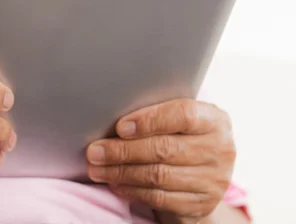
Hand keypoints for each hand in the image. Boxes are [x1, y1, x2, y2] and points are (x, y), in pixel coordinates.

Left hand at [86, 99, 235, 223]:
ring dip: (120, 172)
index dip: (149, 120)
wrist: (203, 177)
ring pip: (158, 175)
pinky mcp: (201, 204)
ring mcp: (213, 180)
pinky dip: (131, 190)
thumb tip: (111, 111)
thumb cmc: (180, 138)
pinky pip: (159, 197)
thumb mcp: (178, 121)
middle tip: (95, 151)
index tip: (120, 127)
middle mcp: (220, 150)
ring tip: (96, 168)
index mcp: (214, 120)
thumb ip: (156, 114)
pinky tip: (114, 183)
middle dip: (123, 150)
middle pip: (164, 149)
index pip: (183, 114)